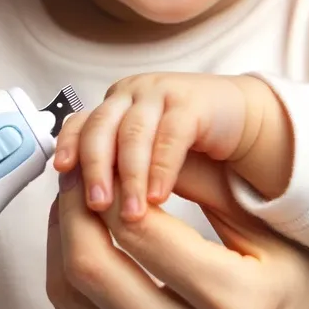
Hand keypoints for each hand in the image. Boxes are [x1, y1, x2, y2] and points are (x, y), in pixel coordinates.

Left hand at [46, 156, 308, 308]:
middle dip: (69, 212)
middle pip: (92, 271)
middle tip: (70, 177)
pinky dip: (64, 278)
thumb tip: (122, 148)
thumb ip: (193, 177)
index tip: (93, 160)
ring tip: (70, 204)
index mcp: (238, 302)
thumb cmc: (285, 262)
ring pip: (72, 300)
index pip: (139, 233)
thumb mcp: (256, 213)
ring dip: (58, 242)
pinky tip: (76, 243)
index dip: (103, 187)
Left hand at [54, 72, 288, 220]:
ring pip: (131, 133)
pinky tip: (159, 197)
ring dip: (127, 176)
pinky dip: (161, 168)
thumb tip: (84, 207)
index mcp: (113, 108)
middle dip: (93, 167)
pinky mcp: (193, 102)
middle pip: (99, 127)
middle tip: (94, 207)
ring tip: (130, 214)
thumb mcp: (145, 163)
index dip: (69, 146)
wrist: (246, 124)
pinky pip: (170, 135)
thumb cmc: (191, 151)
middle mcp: (130, 95)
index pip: (79, 122)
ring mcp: (160, 94)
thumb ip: (118, 174)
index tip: (62, 176)